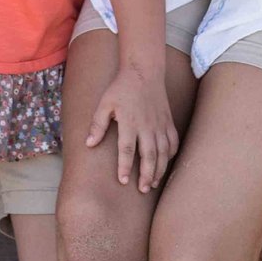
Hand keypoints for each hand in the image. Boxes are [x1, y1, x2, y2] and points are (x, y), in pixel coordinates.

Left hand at [85, 62, 180, 191]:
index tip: (123, 181)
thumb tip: (89, 144)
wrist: (143, 71)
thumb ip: (97, 124)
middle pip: (149, 155)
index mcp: (130, 122)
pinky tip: (165, 164)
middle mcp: (147, 125)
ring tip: (154, 183)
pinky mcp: (168, 121)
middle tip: (143, 189)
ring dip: (159, 169)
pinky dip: (171, 154)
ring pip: (163, 152)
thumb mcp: (104, 104)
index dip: (125, 166)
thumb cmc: (121, 88)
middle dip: (147, 174)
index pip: (127, 149)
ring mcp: (160, 124)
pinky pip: (173, 141)